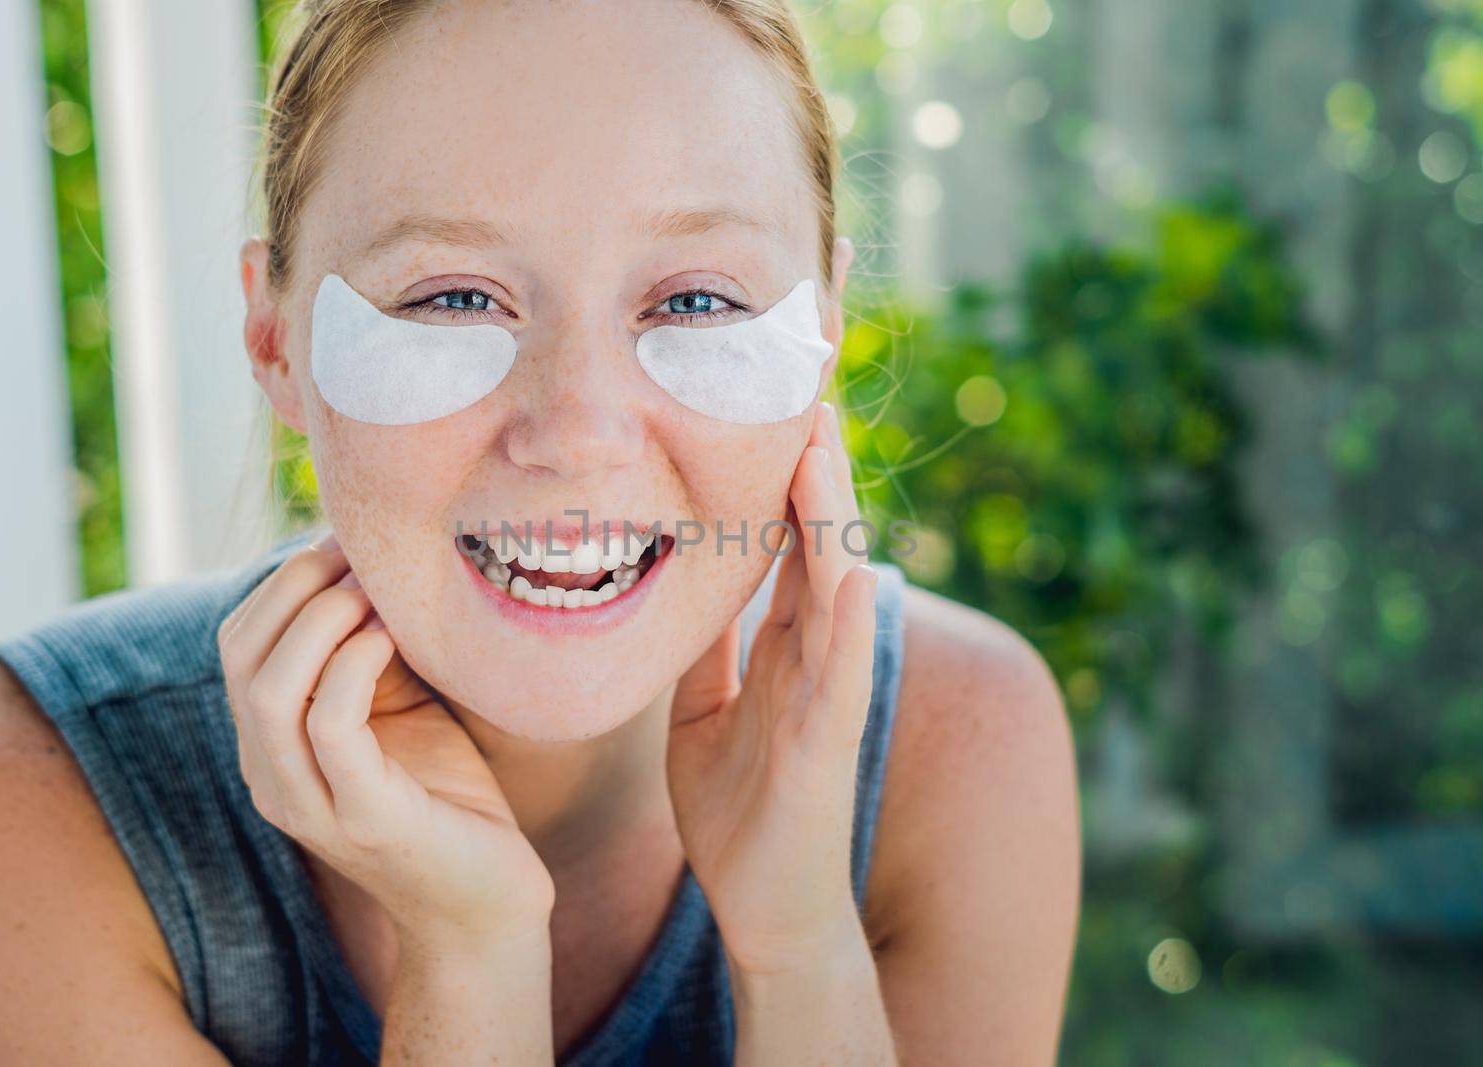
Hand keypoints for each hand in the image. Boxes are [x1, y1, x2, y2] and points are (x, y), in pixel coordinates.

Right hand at [216, 537, 554, 956]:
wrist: (489, 901)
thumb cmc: (446, 794)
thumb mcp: (398, 704)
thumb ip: (369, 647)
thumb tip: (370, 557)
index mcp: (270, 747)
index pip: (238, 644)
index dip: (283, 582)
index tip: (345, 543)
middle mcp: (271, 777)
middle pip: (240, 658)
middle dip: (294, 588)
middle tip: (357, 554)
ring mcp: (310, 804)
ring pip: (269, 692)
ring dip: (320, 621)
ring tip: (373, 589)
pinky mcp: (364, 819)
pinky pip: (330, 728)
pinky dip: (352, 666)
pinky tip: (391, 637)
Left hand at [666, 402, 878, 974]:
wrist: (764, 907)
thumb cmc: (738, 809)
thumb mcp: (703, 709)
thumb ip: (707, 648)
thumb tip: (681, 584)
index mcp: (784, 645)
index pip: (788, 540)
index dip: (781, 472)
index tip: (764, 400)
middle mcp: (815, 655)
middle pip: (818, 542)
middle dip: (813, 466)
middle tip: (803, 381)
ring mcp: (828, 696)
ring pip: (835, 588)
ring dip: (831, 516)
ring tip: (819, 442)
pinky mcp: (826, 745)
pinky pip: (839, 676)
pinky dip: (843, 622)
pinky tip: (842, 573)